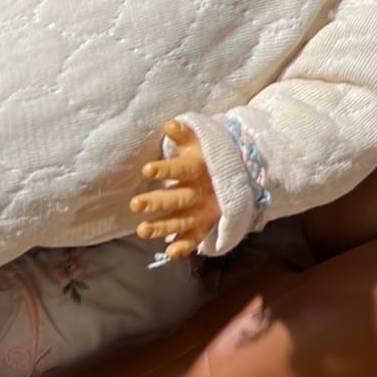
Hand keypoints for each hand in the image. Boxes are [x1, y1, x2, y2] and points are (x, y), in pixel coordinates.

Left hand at [129, 120, 220, 260]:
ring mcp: (206, 210)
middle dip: (158, 203)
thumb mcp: (199, 142)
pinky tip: (170, 253)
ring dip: (164, 227)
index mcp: (200, 168)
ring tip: (142, 231)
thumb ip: (184, 133)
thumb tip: (168, 124)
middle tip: (134, 205)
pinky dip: (185, 246)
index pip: (182, 169)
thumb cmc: (209, 156)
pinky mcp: (207, 224)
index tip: (146, 170)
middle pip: (180, 198)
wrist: (242, 174)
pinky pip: (197, 237)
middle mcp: (203, 191)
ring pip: (184, 221)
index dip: (166, 170)